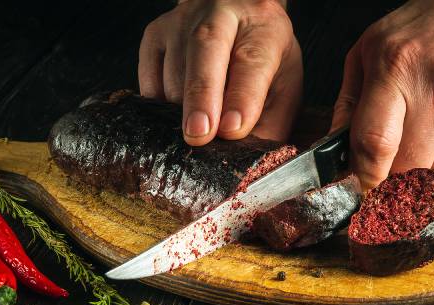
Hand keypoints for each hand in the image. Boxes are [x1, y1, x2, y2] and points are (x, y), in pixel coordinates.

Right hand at [139, 0, 302, 144]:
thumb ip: (273, 121)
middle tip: (199, 136)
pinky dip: (159, 109)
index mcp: (262, 28)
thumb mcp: (284, 84)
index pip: (251, 62)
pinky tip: (178, 117)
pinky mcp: (154, 35)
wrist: (235, 14)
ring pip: (173, 74)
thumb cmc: (262, 56)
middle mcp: (220, 16)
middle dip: (201, 99)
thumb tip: (253, 160)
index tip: (233, 129)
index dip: (242, 98)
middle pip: (205, 55)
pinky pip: (149, 81)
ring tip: (200, 131)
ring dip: (182, 112)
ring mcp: (182, 23)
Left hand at [331, 0, 433, 188]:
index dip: (367, 175)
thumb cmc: (426, 30)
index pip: (376, 142)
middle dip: (401, 164)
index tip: (363, 186)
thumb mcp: (372, 49)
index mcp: (396, 64)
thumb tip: (334, 151)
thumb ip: (349, 102)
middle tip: (407, 139)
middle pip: (410, 164)